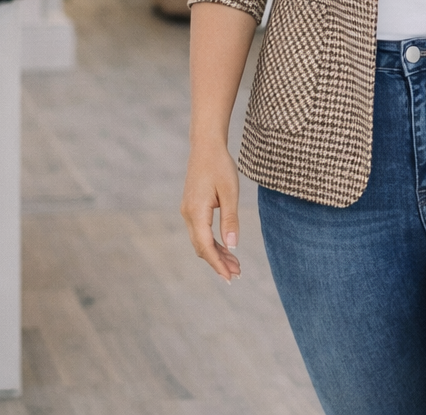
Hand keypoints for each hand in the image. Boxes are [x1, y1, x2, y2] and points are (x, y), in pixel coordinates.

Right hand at [181, 142, 242, 281]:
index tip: (230, 277)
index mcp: (196, 212)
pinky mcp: (192, 208)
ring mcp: (188, 211)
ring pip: (200, 241)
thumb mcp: (230, 193)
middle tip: (237, 274)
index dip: (218, 264)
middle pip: (202, 247)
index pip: (206, 246)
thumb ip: (230, 220)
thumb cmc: (220, 167)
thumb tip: (232, 245)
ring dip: (216, 254)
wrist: (206, 147)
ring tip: (235, 265)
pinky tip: (226, 248)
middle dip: (218, 262)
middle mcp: (188, 214)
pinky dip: (212, 242)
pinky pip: (200, 232)